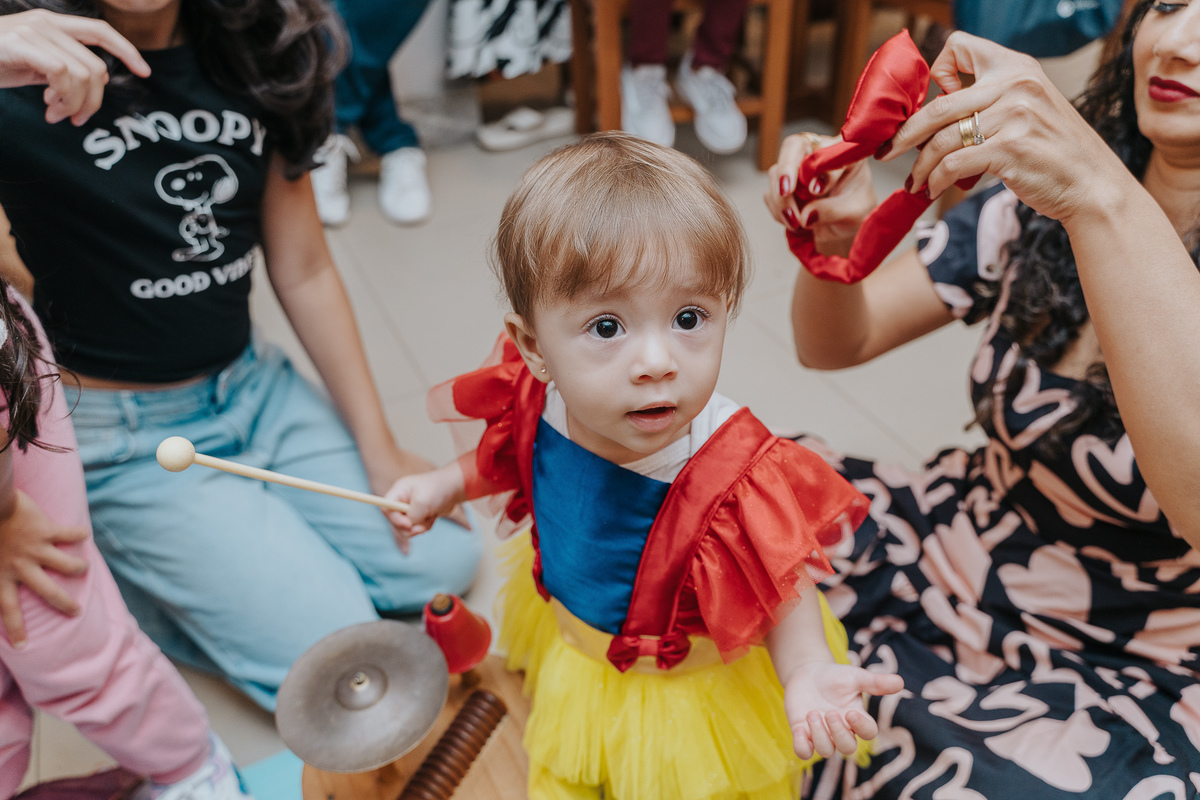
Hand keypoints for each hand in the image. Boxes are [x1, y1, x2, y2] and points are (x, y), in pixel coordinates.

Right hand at [0, 10, 149, 125]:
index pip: (100, 32)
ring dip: (75, 104)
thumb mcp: (33, 66)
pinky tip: (47, 106)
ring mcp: (33, 31)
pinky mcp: (21, 44)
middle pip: (96, 67)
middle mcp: (45, 22)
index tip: (145, 72)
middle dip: (93, 101)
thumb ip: (61, 70)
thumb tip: (91, 86)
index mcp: (51, 24)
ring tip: (56, 113)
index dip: (126, 51)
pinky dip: (62, 96)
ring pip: (83, 75)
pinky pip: (62, 74)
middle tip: (75, 119)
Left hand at [0, 490, 88, 647]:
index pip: (9, 610)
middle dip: (64, 604)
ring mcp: (36, 549)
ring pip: (67, 565)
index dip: (16, 629)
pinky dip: (78, 535)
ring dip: (77, 567)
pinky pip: (70, 534)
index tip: (23, 646)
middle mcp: (21, 567)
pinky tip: (83, 535)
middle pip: (48, 592)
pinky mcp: (47, 530)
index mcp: (1, 576)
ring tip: (83, 568)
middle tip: (75, 611)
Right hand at [383, 466, 463, 552]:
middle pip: (395, 521)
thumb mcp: (423, 502)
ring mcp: (411, 508)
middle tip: (421, 529)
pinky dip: (426, 525)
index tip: (408, 524)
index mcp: (399, 491)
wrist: (456, 488)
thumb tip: (408, 527)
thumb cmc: (438, 489)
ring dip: (420, 526)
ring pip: (407, 527)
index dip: (394, 519)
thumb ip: (412, 516)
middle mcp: (402, 500)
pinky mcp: (420, 514)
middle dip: (409, 527)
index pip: (385, 508)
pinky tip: (434, 516)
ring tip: (431, 517)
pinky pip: (417, 527)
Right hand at [764, 132, 876, 257]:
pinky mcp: (783, 185)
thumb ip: (833, 211)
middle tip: (786, 193)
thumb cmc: (855, 214)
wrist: (844, 227)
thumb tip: (806, 216)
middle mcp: (818, 154)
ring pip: (776, 173)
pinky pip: (770, 194)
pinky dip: (779, 211)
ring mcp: (797, 168)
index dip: (818, 168)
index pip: (827, 150)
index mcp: (843, 153)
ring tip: (796, 224)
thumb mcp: (853, 214)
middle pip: (793, 146)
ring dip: (781, 200)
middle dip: (786, 170)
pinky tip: (794, 224)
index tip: (816, 190)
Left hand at [782, 662, 903, 759]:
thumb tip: (901, 682)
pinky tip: (801, 729)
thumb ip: (875, 682)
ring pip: (826, 751)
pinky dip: (802, 746)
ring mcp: (821, 734)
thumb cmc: (834, 677)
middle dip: (839, 733)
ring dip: (819, 735)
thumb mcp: (855, 676)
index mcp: (857, 718)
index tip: (850, 712)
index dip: (861, 726)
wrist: (806, 673)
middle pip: (848, 748)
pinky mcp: (802, 734)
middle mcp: (841, 730)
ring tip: (812, 713)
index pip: (868, 733)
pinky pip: (804, 752)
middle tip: (829, 713)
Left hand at [880, 31, 1128, 223]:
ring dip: (921, 166)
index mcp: (1017, 66)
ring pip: (942, 140)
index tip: (931, 103)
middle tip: (888, 151)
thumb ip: (990, 101)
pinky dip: (936, 180)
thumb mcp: (1028, 108)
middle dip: (905, 134)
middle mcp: (1015, 84)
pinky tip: (935, 189)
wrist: (1092, 183)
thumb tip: (935, 113)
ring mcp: (1013, 116)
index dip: (937, 71)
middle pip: (938, 106)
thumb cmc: (1054, 151)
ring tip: (915, 181)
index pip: (959, 45)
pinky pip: (953, 165)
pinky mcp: (1009, 149)